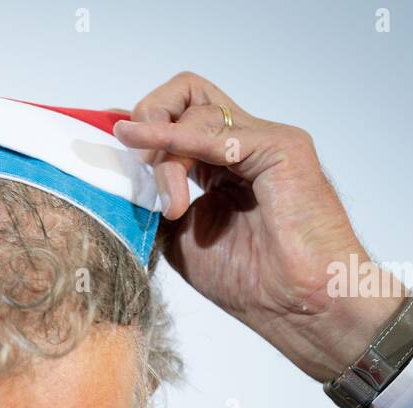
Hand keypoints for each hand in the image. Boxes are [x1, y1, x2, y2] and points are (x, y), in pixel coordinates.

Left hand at [112, 72, 406, 379]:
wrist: (301, 306)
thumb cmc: (255, 284)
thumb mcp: (182, 241)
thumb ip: (155, 205)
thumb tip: (120, 186)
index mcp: (226, 164)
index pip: (177, 120)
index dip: (139, 132)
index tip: (111, 159)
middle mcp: (246, 144)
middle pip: (186, 96)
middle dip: (147, 119)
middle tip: (134, 165)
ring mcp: (264, 140)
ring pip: (194, 113)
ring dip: (164, 158)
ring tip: (172, 208)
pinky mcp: (278, 146)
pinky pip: (213, 132)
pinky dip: (169, 136)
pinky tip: (137, 142)